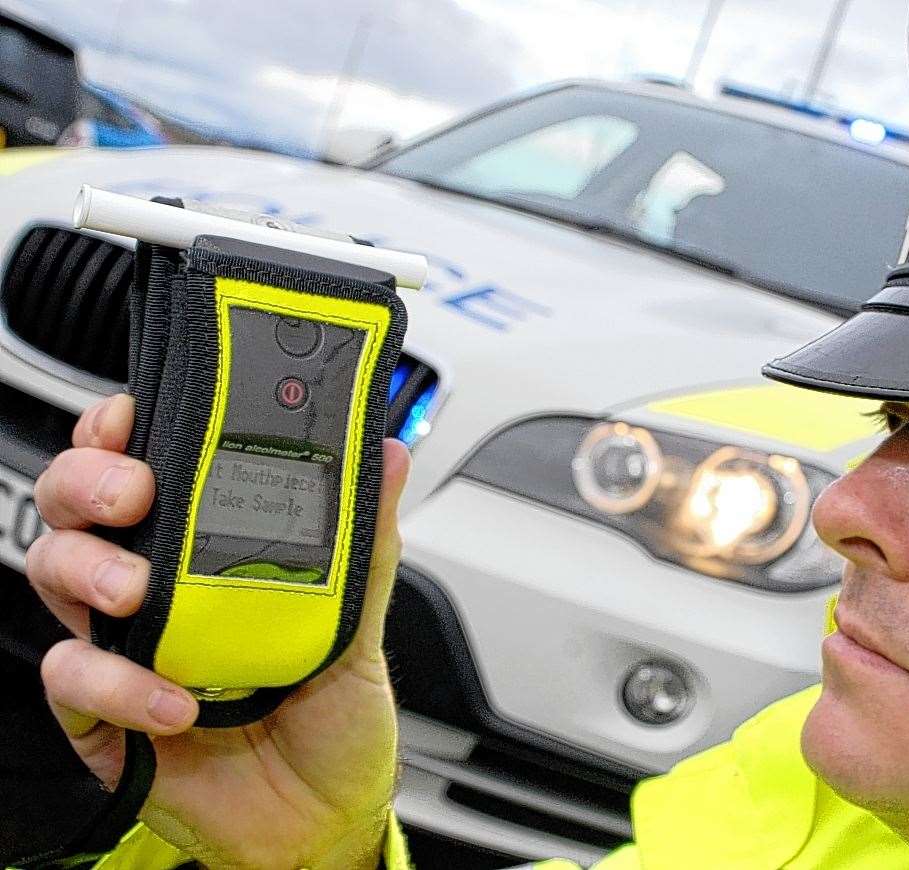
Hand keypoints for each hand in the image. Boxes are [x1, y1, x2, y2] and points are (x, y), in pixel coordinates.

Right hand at [27, 393, 409, 867]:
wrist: (323, 819)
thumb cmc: (334, 720)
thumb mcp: (360, 628)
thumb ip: (366, 544)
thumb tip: (389, 457)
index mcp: (209, 554)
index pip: (146, 467)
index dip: (123, 431)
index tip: (135, 416)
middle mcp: (158, 590)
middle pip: (79, 505)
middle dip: (88, 479)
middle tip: (130, 493)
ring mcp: (126, 648)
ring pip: (57, 573)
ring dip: (90, 570)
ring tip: (140, 593)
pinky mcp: (105, 715)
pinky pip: (72, 679)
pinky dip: (117, 685)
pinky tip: (175, 703)